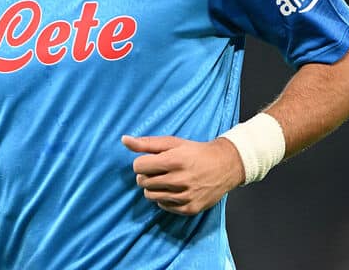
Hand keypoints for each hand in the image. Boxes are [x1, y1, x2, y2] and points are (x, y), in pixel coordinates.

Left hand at [121, 134, 243, 215]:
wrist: (225, 165)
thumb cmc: (195, 151)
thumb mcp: (172, 142)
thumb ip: (146, 143)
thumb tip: (123, 140)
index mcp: (174, 160)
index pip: (138, 166)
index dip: (142, 163)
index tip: (151, 161)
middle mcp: (180, 180)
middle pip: (143, 182)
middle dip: (147, 175)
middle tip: (159, 170)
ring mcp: (185, 196)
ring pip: (150, 196)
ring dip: (153, 187)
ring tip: (166, 180)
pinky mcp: (190, 208)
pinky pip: (163, 206)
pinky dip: (164, 198)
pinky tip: (174, 189)